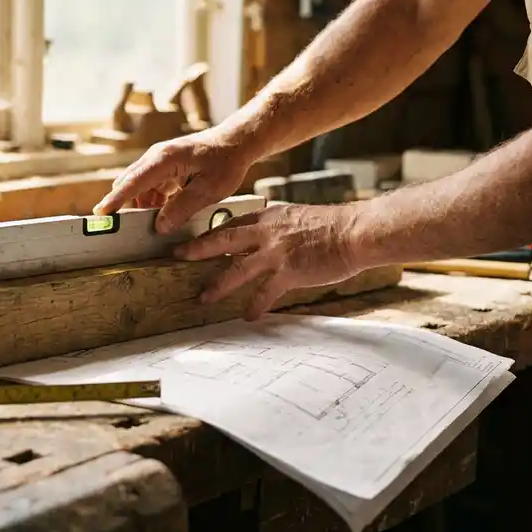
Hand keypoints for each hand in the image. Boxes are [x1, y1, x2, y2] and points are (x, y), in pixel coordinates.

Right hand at [93, 126, 256, 233]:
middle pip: (129, 183)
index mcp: (165, 159)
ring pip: (138, 186)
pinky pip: (149, 185)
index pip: (134, 182)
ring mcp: (158, 160)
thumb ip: (182, 208)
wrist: (236, 142)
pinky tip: (162, 213)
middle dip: (123, 205)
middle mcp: (156, 156)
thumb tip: (160, 226)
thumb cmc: (226, 161)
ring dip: (140, 205)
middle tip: (119, 228)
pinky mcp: (164, 165)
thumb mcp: (209, 190)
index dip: (116, 200)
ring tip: (148, 224)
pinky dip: (151, 200)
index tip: (101, 213)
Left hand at [174, 202, 362, 319]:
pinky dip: (255, 305)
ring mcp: (275, 252)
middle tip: (177, 255)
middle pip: (222, 240)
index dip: (209, 232)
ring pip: (236, 270)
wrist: (355, 232)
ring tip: (204, 298)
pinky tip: (249, 315)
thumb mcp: (295, 217)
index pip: (230, 223)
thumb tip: (260, 239)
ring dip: (217, 285)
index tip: (193, 239)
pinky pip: (264, 293)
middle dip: (197, 249)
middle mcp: (266, 232)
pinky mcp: (288, 272)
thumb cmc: (332, 226)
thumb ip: (275, 228)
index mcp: (268, 216)